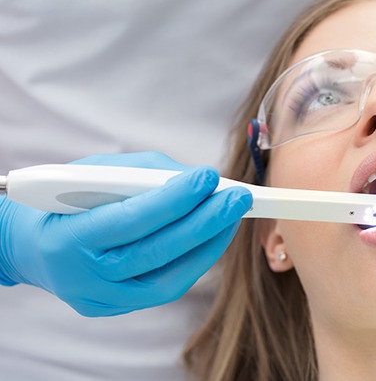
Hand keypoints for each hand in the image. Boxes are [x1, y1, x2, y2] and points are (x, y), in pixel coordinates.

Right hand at [0, 152, 252, 316]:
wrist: (30, 245)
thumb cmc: (63, 201)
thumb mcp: (92, 175)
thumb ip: (144, 176)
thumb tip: (198, 180)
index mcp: (68, 238)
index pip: (129, 220)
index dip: (173, 199)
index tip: (208, 176)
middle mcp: (86, 277)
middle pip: (156, 252)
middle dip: (204, 222)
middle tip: (238, 197)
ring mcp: (103, 299)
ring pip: (168, 279)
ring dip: (208, 244)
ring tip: (232, 215)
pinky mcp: (118, 307)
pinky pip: (165, 288)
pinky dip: (194, 261)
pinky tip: (213, 237)